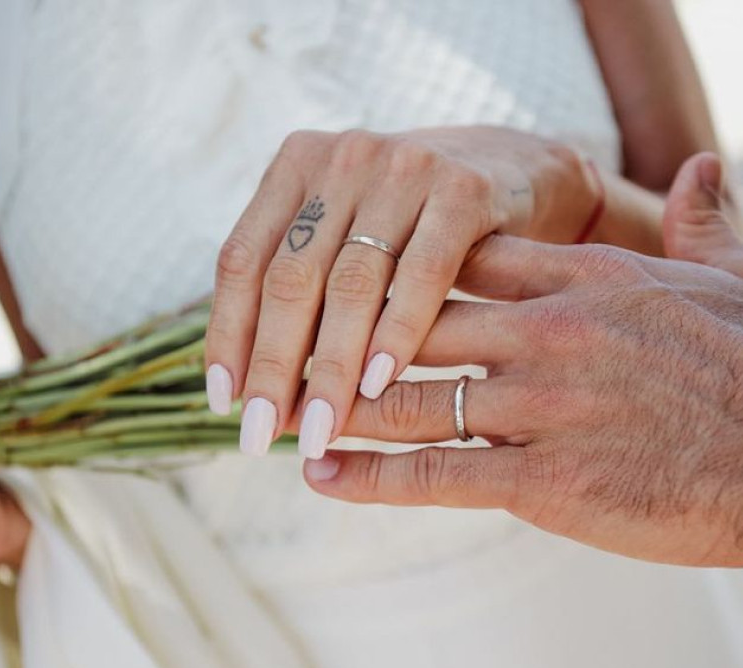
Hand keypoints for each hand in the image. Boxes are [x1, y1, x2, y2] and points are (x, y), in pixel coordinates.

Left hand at [204, 126, 605, 459]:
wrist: (517, 172)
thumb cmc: (413, 225)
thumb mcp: (349, 236)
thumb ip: (303, 287)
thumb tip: (250, 394)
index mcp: (297, 165)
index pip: (242, 259)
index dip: (227, 334)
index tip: (225, 403)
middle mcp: (343, 158)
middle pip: (290, 277)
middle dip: (273, 366)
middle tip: (262, 435)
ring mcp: (404, 167)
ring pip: (351, 283)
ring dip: (331, 366)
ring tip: (321, 428)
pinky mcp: (463, 189)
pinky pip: (422, 274)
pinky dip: (397, 333)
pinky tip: (380, 384)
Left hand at [303, 152, 742, 567]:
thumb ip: (701, 217)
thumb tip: (702, 164)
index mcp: (588, 277)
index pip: (466, 256)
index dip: (405, 270)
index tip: (362, 279)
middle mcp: (551, 332)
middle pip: (416, 320)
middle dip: (350, 336)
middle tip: (294, 349)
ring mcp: (542, 406)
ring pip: (409, 397)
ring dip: (341, 403)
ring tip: (286, 410)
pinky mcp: (546, 480)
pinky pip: (435, 474)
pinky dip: (370, 475)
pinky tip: (321, 472)